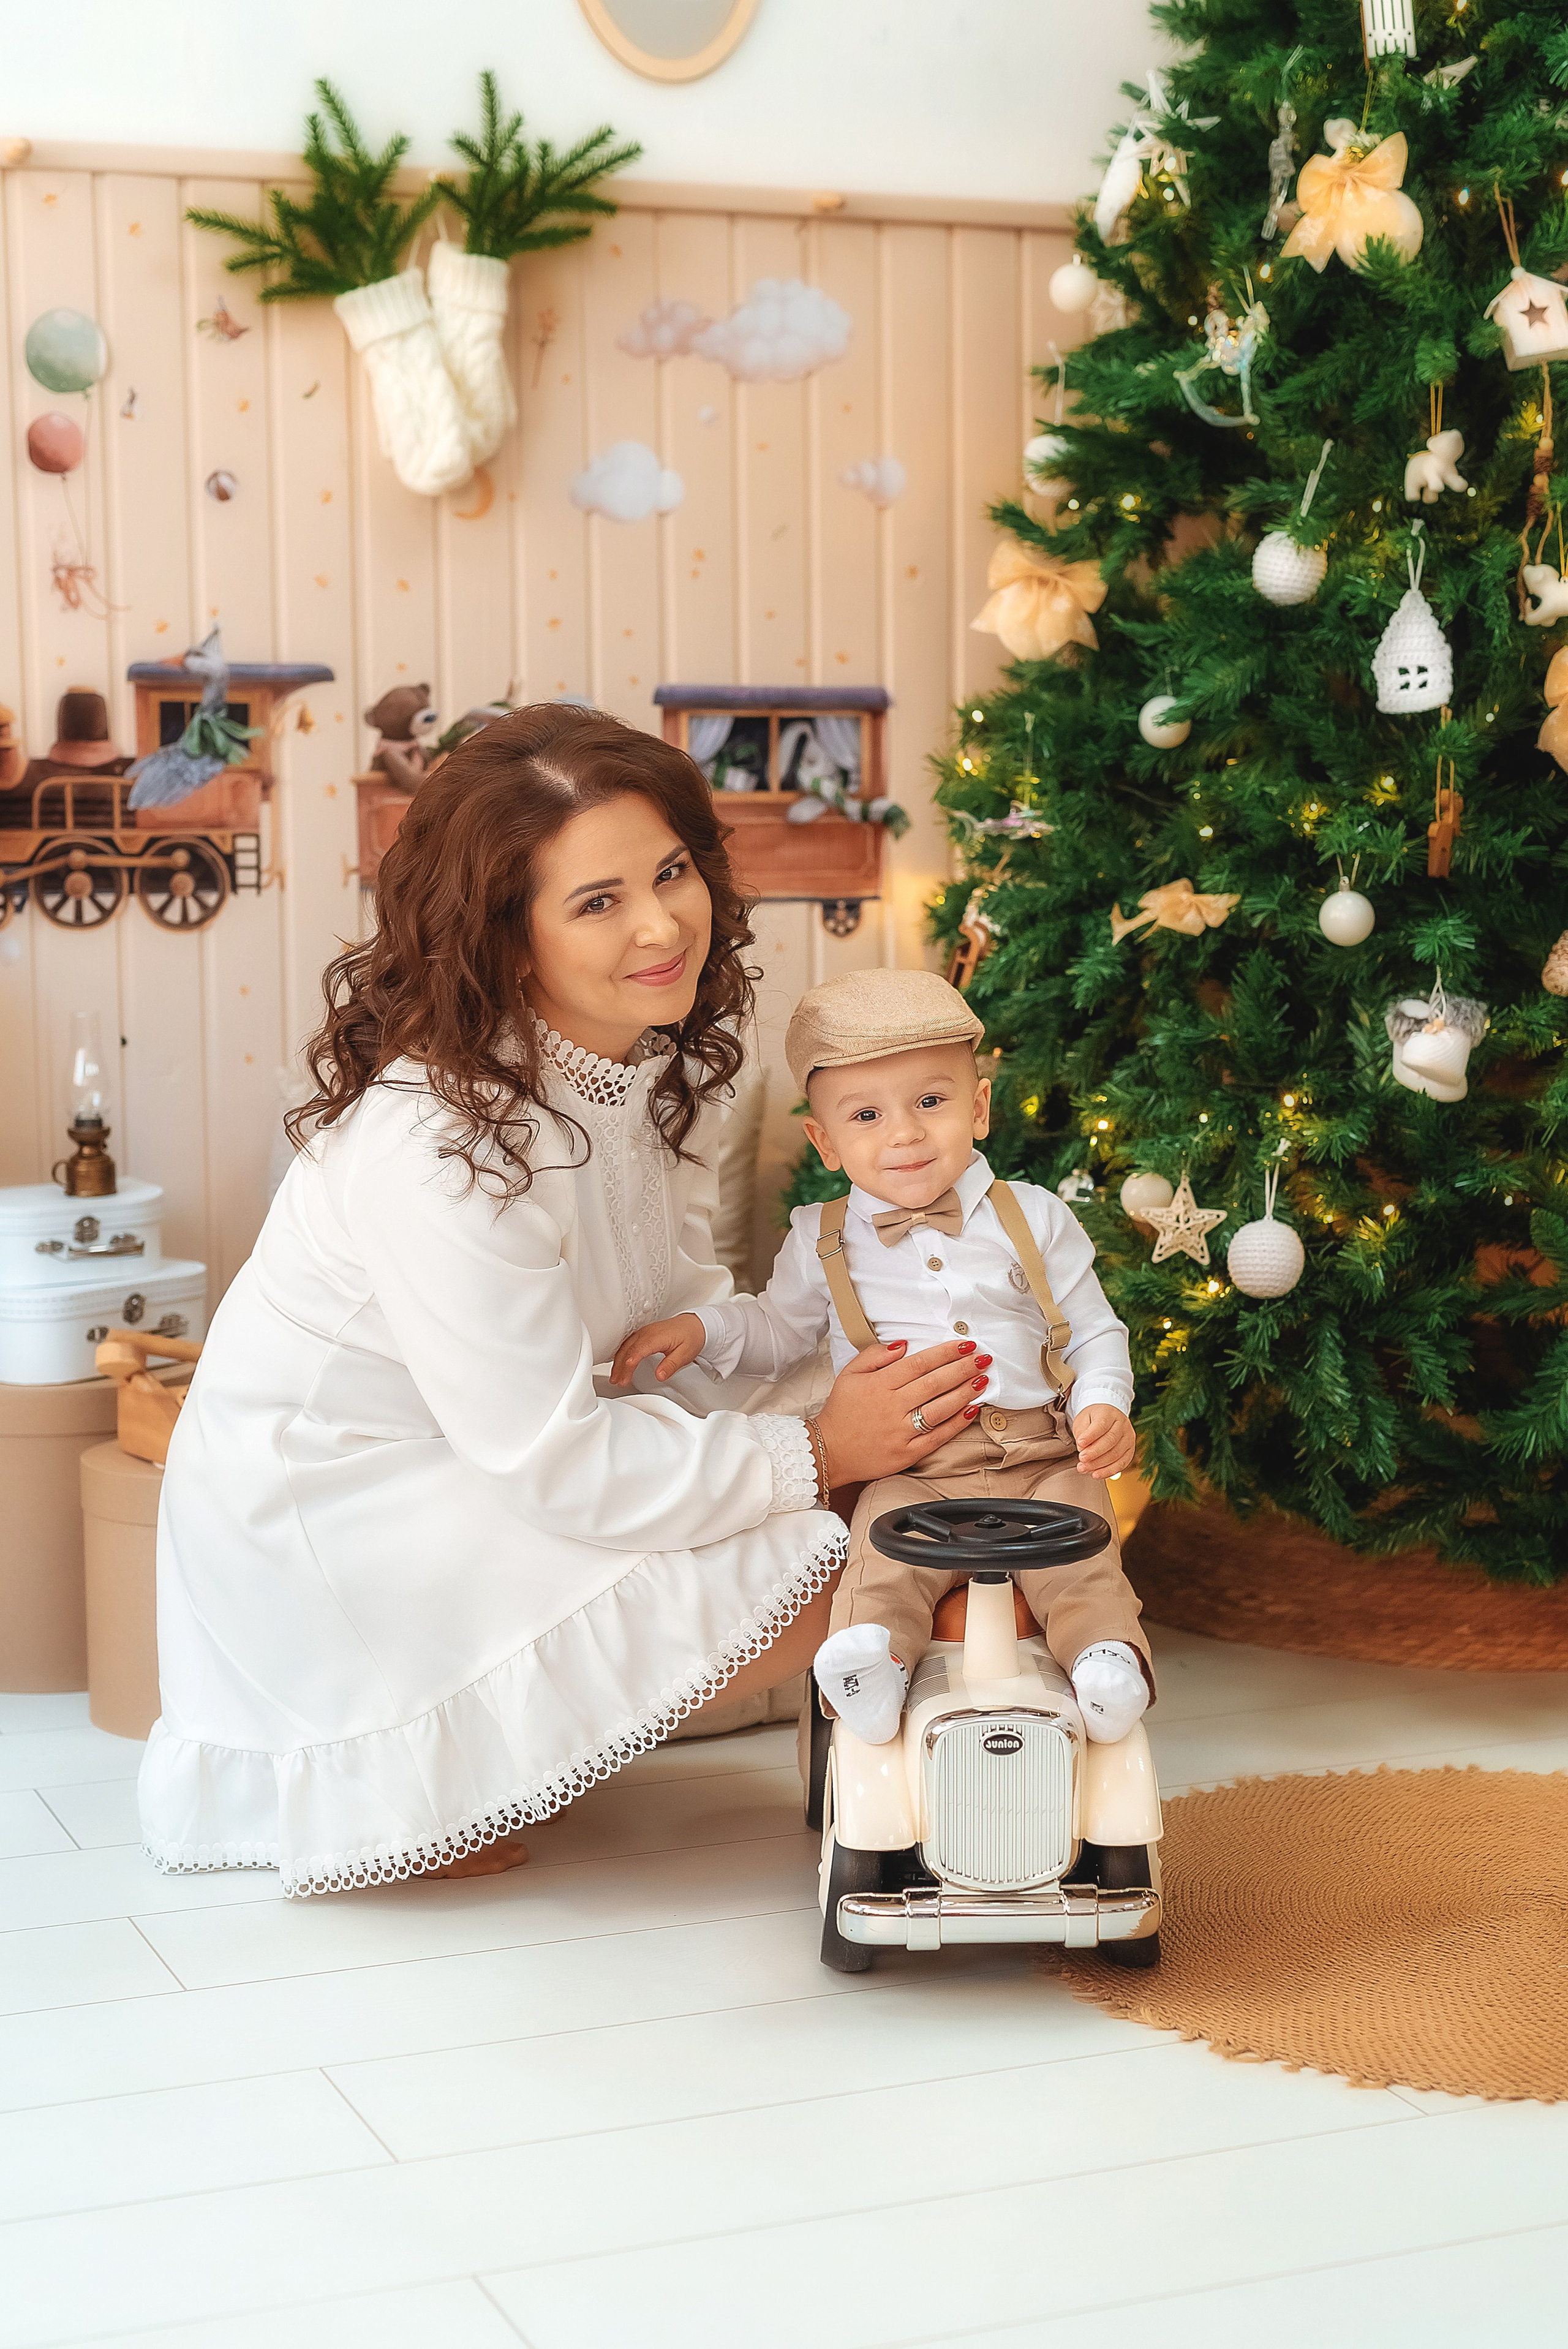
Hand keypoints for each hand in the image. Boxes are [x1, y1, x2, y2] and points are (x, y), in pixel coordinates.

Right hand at [610, 1311, 706, 1386]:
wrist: (694, 1325)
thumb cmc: (690, 1337)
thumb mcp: (685, 1354)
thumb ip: (671, 1365)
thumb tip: (659, 1375)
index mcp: (656, 1337)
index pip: (638, 1350)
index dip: (630, 1363)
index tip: (624, 1375)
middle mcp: (647, 1333)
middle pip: (628, 1350)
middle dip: (620, 1367)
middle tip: (618, 1382)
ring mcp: (643, 1333)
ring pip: (625, 1347)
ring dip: (618, 1362)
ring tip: (615, 1377)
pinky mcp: (642, 1335)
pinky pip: (627, 1344)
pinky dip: (621, 1356)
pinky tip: (619, 1365)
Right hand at [814, 1339, 988, 1485]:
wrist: (829, 1452)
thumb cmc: (841, 1411)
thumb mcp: (849, 1375)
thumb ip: (875, 1355)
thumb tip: (903, 1344)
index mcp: (878, 1385)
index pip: (919, 1364)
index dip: (945, 1353)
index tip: (964, 1344)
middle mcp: (892, 1407)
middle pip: (934, 1383)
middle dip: (962, 1369)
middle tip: (982, 1358)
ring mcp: (901, 1431)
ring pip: (939, 1409)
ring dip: (964, 1393)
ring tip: (982, 1379)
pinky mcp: (907, 1453)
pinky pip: (937, 1437)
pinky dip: (956, 1423)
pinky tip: (971, 1410)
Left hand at [1071, 1403, 1135, 1479]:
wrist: (1108, 1418)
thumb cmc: (1093, 1419)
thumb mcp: (1083, 1419)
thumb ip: (1082, 1432)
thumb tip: (1082, 1448)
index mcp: (1109, 1413)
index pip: (1101, 1425)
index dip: (1090, 1435)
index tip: (1079, 1443)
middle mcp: (1122, 1425)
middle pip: (1110, 1440)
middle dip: (1094, 1452)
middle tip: (1081, 1459)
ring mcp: (1128, 1438)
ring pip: (1116, 1454)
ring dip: (1099, 1464)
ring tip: (1083, 1468)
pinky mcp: (1130, 1450)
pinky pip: (1121, 1464)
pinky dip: (1108, 1471)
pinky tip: (1096, 1474)